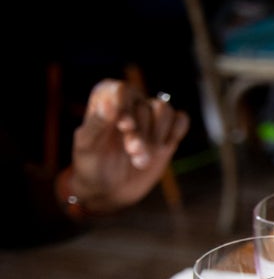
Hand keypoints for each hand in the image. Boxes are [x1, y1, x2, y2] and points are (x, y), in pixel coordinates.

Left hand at [67, 80, 189, 214]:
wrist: (110, 188)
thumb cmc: (92, 164)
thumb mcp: (87, 145)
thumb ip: (96, 123)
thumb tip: (108, 103)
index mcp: (106, 99)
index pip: (122, 90)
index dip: (126, 107)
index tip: (125, 127)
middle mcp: (130, 103)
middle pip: (145, 106)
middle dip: (140, 133)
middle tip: (133, 153)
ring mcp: (150, 117)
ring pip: (164, 110)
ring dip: (156, 136)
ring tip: (142, 158)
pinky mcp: (167, 131)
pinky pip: (181, 120)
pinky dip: (176, 132)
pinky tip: (164, 147)